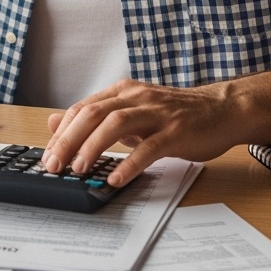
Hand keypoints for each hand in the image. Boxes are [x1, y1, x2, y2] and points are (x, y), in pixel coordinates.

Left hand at [40, 79, 241, 186]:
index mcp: (122, 92)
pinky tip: (116, 178)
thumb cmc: (175, 115)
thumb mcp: (131, 112)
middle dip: (68, 140)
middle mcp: (136, 97)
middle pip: (92, 114)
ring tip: (78, 169)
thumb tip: (54, 122)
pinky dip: (130, 163)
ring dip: (93, 147)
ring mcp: (157, 113)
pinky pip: (149, 147)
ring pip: (116, 124)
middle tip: (53, 165)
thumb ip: (96, 117)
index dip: (61, 132)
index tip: (47, 155)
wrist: (223, 109)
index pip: (82, 108)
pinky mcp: (176, 131)